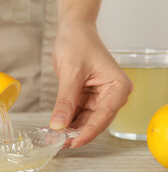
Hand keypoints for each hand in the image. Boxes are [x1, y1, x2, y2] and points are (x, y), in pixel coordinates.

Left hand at [50, 21, 131, 147]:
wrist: (73, 29)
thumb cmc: (77, 43)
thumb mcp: (71, 73)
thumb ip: (66, 101)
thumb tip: (58, 125)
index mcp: (117, 88)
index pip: (103, 117)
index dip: (86, 132)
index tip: (71, 143)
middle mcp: (112, 94)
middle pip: (95, 121)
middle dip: (76, 132)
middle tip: (58, 143)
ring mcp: (99, 96)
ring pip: (85, 119)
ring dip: (70, 128)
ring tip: (54, 138)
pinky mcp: (87, 95)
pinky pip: (78, 112)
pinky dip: (67, 119)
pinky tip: (56, 126)